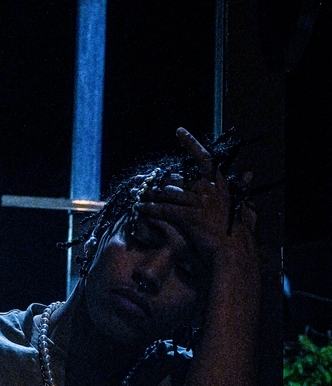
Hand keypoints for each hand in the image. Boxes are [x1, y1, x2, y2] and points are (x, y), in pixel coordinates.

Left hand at [136, 127, 258, 269]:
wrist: (235, 254)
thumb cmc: (239, 234)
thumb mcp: (245, 209)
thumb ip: (242, 188)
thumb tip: (249, 172)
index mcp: (220, 185)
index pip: (205, 158)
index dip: (191, 143)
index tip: (179, 131)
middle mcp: (209, 189)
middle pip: (177, 179)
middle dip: (156, 181)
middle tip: (139, 181)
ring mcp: (199, 202)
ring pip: (168, 194)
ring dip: (149, 195)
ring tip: (136, 196)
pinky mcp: (190, 217)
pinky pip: (165, 210)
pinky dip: (150, 209)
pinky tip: (139, 209)